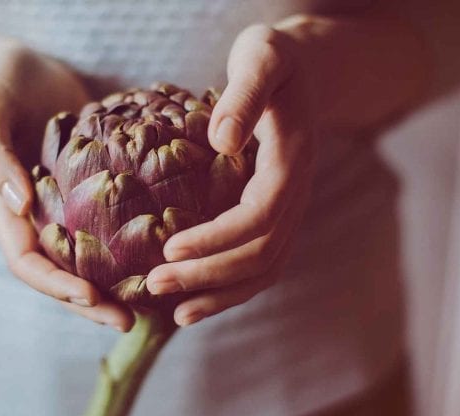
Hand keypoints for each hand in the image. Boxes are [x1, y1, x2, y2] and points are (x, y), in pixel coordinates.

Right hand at [0, 43, 134, 330]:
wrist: (27, 63)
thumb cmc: (1, 81)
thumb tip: (21, 204)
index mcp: (8, 209)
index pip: (28, 264)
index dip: (56, 287)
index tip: (92, 299)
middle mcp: (39, 218)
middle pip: (62, 275)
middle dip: (92, 303)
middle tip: (131, 320)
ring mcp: (68, 210)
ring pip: (92, 261)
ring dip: (118, 285)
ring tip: (154, 300)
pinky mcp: (95, 194)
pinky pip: (114, 229)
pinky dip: (134, 245)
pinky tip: (167, 249)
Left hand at [146, 24, 315, 325]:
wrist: (305, 71)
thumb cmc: (275, 60)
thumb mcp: (261, 57)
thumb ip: (244, 95)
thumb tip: (222, 141)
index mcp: (291, 163)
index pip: (258, 218)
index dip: (217, 239)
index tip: (168, 249)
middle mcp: (296, 196)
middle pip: (260, 255)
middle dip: (209, 276)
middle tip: (154, 286)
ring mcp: (290, 210)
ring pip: (263, 270)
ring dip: (219, 294)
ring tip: (174, 313)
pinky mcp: (274, 216)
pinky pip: (259, 264)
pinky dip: (229, 287)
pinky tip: (194, 301)